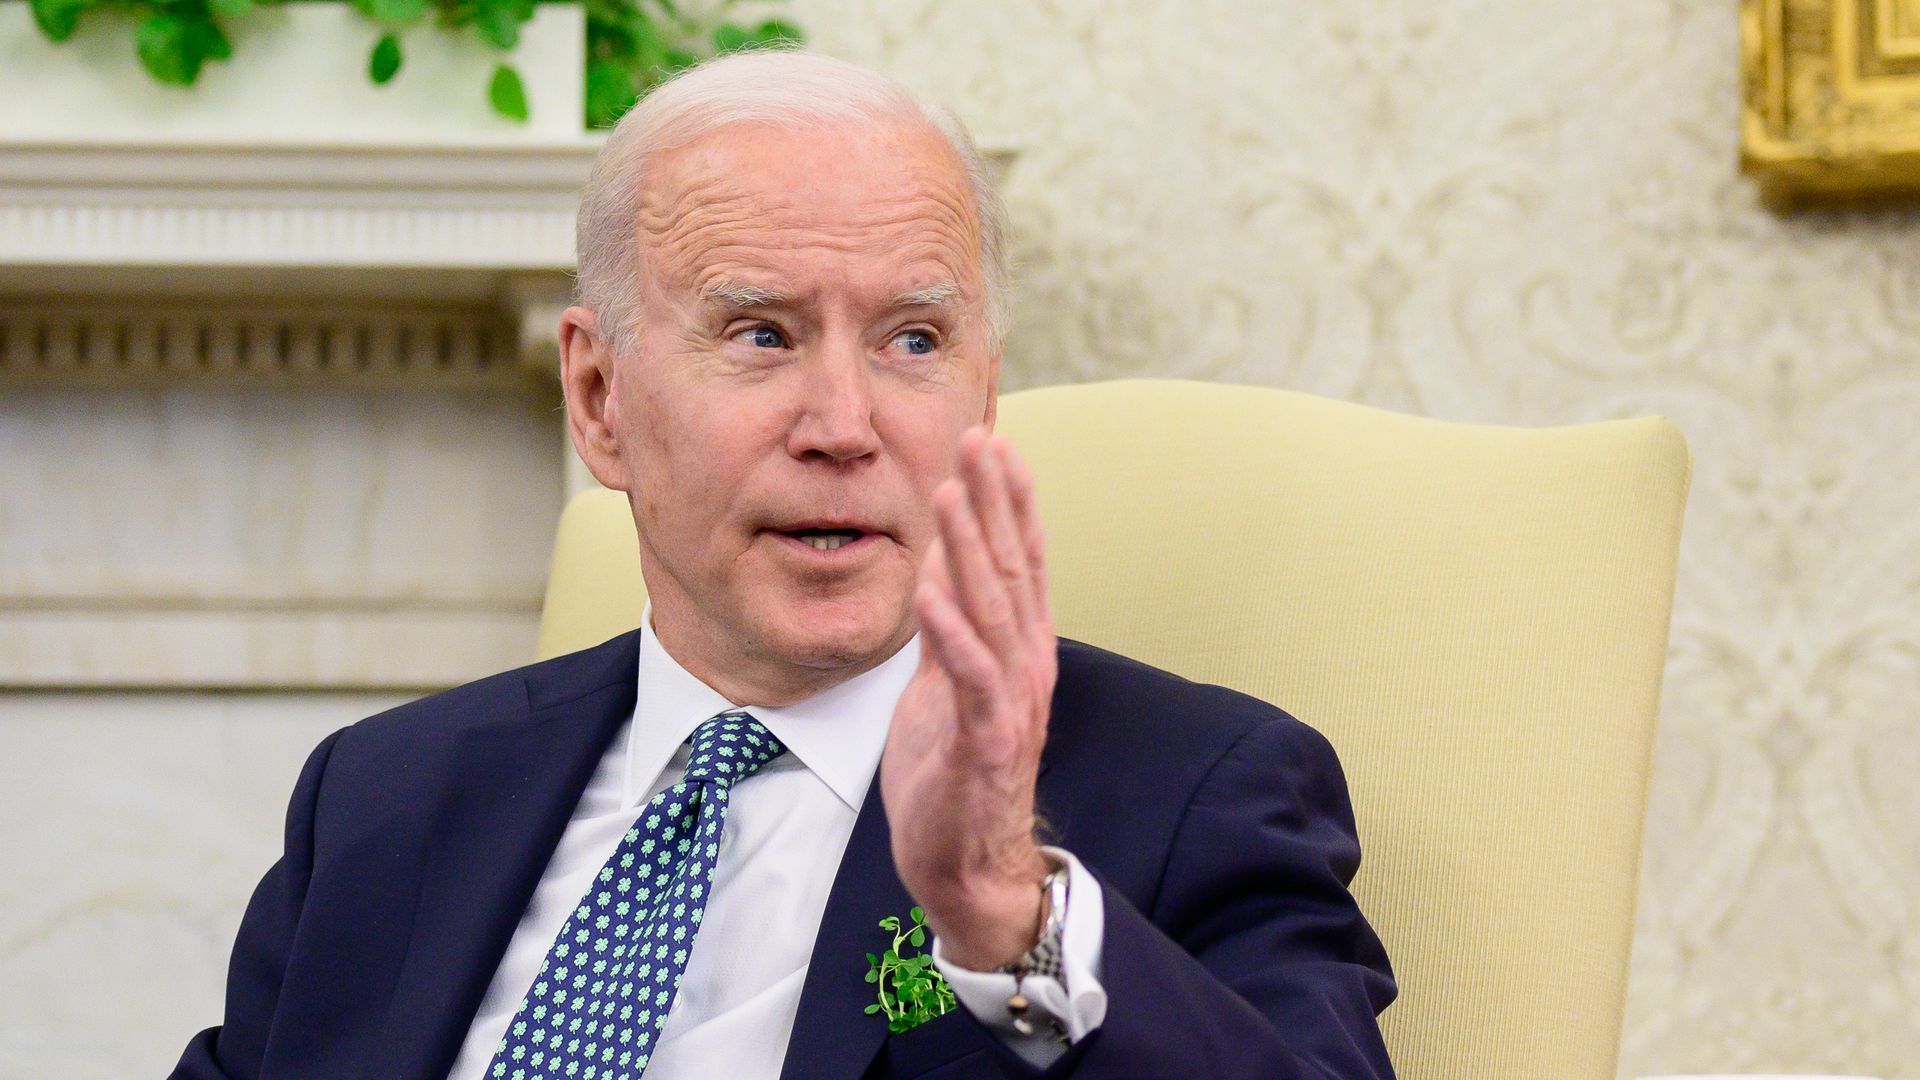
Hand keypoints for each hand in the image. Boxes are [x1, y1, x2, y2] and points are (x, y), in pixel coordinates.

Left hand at [881, 426, 1057, 970]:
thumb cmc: (956, 775)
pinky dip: (951, 630)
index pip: (1019, 560)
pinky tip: (931, 590)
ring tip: (953, 492)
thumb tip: (937, 571)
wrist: (969, 864)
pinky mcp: (987, 737)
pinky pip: (969, 675)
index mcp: (1019, 648)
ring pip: (993, 609)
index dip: (1010, 499)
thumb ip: (949, 631)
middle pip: (1012, 567)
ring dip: (971, 548)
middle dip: (996, 500)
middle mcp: (1025, 663)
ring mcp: (1010, 699)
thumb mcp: (947, 687)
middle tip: (981, 438)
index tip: (995, 442)